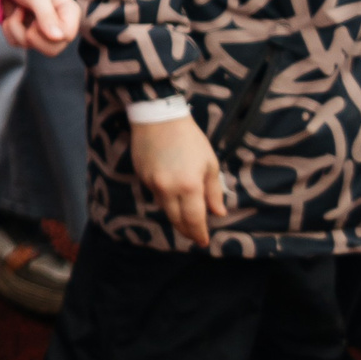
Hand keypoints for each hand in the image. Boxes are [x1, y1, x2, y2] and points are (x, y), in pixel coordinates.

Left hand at [0, 0, 78, 51]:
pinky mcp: (27, 36)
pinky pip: (16, 43)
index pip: (66, 37)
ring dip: (16, 27)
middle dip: (31, 35)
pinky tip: (13, 15)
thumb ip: (47, 15)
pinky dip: (8, 29)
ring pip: (30, 47)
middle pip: (51, 50)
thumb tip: (58, 38)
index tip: (36, 19)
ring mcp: (43, 34)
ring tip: (18, 10)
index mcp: (69, 15)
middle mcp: (59, 27)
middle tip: (25, 16)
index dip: (48, 33)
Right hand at [131, 113, 226, 247]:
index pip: (194, 219)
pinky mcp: (142, 176)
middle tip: (194, 236)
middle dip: (186, 230)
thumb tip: (218, 213)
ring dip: (176, 216)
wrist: (158, 118)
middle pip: (176, 219)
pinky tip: (173, 196)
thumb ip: (213, 191)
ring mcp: (152, 183)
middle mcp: (168, 189)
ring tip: (185, 219)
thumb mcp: (209, 164)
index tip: (203, 241)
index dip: (199, 232)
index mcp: (189, 186)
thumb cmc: (190, 139)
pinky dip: (166, 200)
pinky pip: (156, 195)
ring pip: (165, 208)